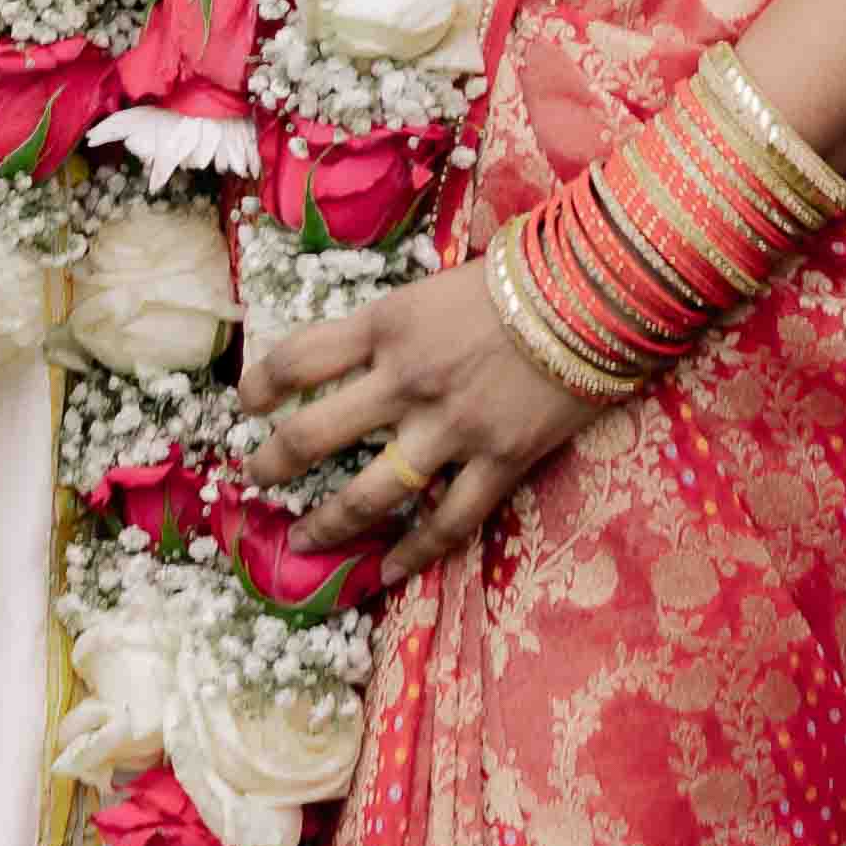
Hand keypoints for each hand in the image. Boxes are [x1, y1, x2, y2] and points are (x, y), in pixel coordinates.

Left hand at [242, 255, 600, 588]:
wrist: (598, 292)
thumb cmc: (521, 274)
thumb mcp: (437, 286)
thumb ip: (396, 325)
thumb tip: (360, 350)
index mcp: (386, 324)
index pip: (298, 357)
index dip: (261, 384)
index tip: (246, 403)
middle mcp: (405, 380)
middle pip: (315, 433)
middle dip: (273, 464)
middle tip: (253, 480)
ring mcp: (450, 427)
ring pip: (369, 492)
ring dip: (329, 523)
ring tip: (304, 543)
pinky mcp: (498, 461)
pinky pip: (446, 522)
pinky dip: (414, 552)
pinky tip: (389, 571)